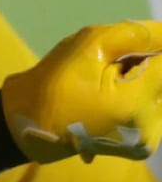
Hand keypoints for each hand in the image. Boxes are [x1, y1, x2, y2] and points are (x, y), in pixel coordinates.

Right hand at [2, 20, 161, 163]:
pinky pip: (152, 107)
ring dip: (144, 77)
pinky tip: (113, 92)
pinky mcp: (142, 144)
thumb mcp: (86, 47)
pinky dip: (139, 93)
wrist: (33, 122)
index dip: (156, 45)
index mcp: (136, 104)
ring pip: (159, 93)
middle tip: (113, 59)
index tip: (126, 46)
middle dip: (147, 62)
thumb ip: (132, 36)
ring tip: (111, 76)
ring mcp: (148, 140)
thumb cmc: (55, 81)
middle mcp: (152, 128)